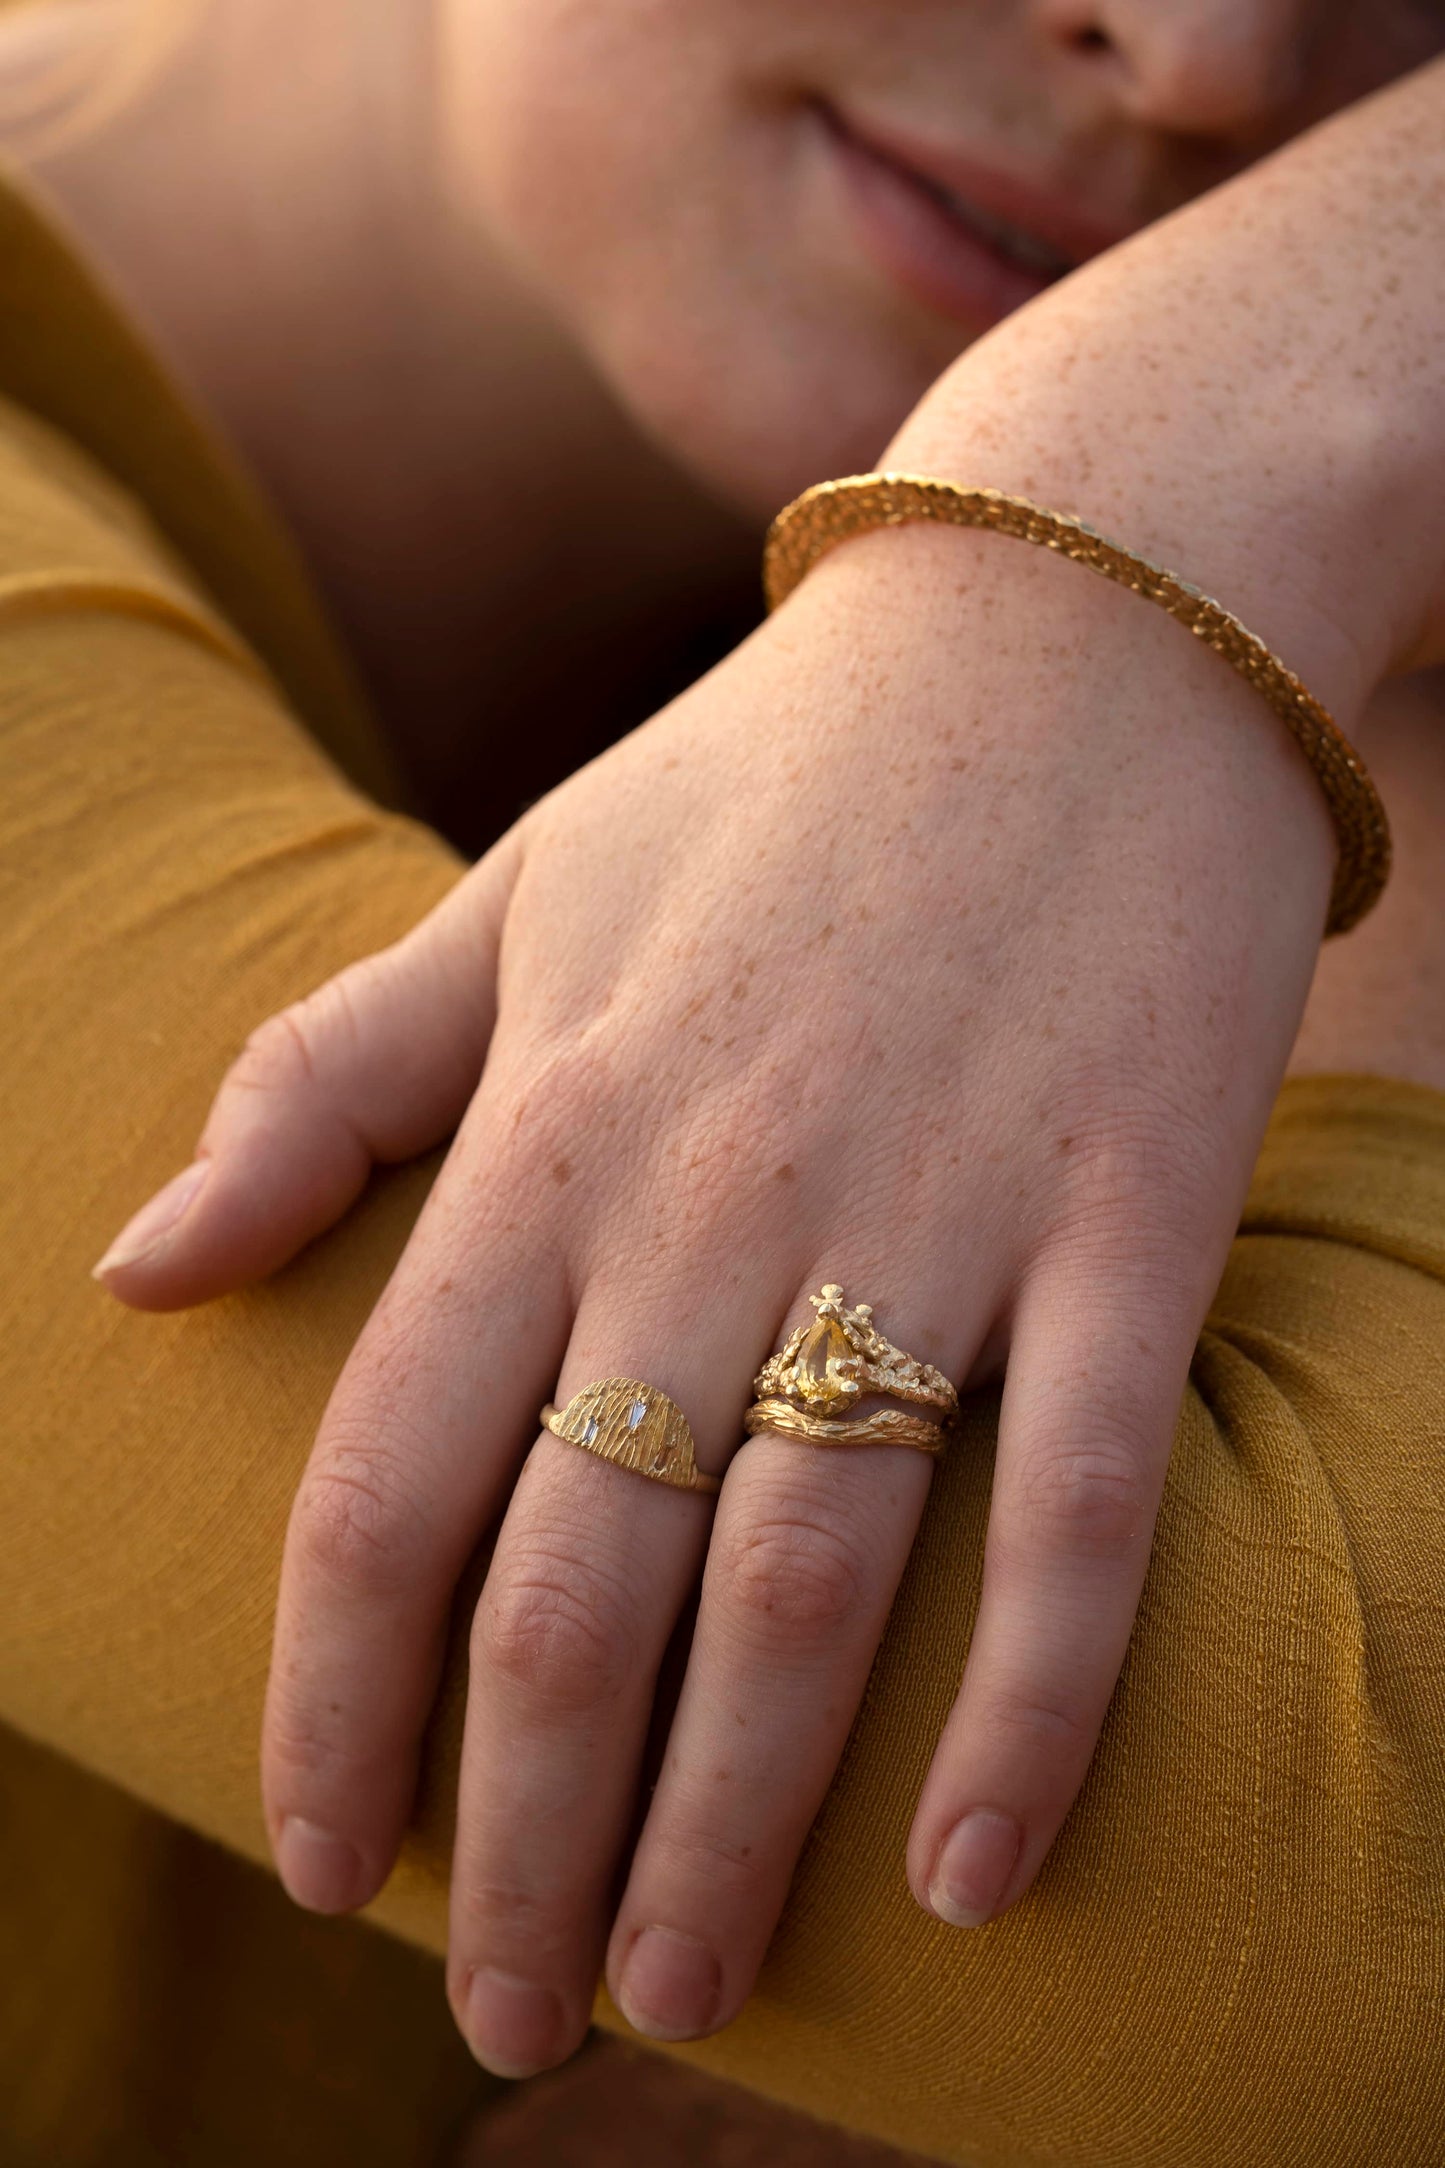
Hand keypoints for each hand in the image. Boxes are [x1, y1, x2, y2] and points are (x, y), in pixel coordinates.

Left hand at [94, 520, 1335, 2076]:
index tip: (323, 1863)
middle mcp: (711, 1197)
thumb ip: (319, 1088)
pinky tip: (970, 1886)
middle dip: (516, 1841)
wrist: (1075, 615)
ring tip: (674, 1995)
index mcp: (546, 1128)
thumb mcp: (512, 895)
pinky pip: (1072, 1504)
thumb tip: (133, 1270)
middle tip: (508, 2015)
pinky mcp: (1131, 1211)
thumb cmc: (773, 777)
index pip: (382, 1482)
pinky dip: (1023, 1707)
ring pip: (801, 1588)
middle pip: (574, 1592)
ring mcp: (931, 1209)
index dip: (331, 1703)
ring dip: (724, 1831)